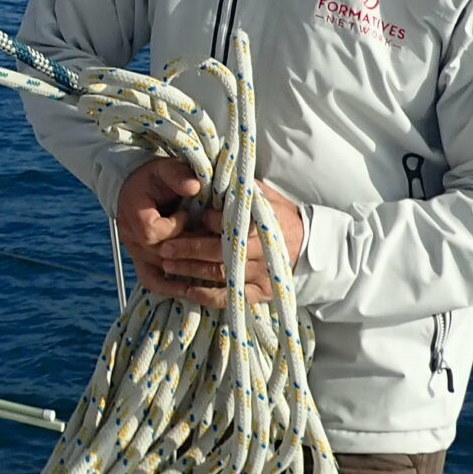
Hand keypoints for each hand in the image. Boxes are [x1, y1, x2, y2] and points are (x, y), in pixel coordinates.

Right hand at [114, 158, 206, 284]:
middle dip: (186, 252)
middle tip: (208, 245)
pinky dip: (168, 287)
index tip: (187, 214)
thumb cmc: (155, 178)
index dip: (174, 227)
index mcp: (133, 212)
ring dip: (182, 271)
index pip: (152, 232)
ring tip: (206, 274)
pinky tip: (188, 291)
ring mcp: (133, 250)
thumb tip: (195, 186)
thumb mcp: (165, 169)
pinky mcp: (140, 259)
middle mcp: (129, 235)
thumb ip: (177, 175)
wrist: (138, 186)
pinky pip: (150, 280)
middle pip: (157, 255)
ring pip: (156, 270)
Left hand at [144, 183, 304, 311]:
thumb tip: (212, 176)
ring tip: (167, 265)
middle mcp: (262, 251)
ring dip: (191, 271)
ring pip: (221, 275)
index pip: (233, 224)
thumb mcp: (265, 195)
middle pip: (221, 253)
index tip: (194, 216)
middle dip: (190, 250)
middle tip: (165, 248)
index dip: (211, 221)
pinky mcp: (260, 293)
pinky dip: (207, 296)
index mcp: (263, 224)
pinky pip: (230, 297)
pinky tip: (187, 290)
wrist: (307, 243)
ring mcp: (261, 275)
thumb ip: (241, 189)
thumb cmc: (278, 215)